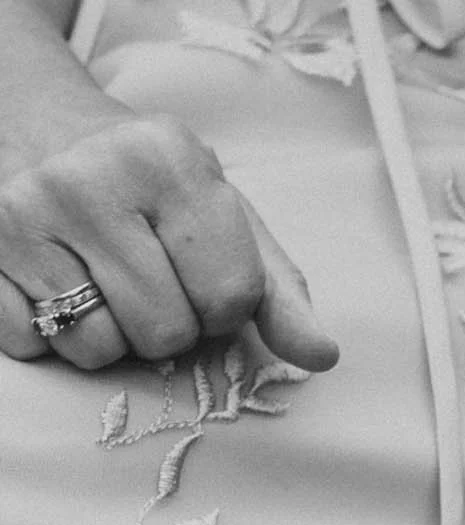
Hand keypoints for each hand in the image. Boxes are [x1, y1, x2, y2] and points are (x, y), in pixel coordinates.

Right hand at [0, 15, 335, 373]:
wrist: (31, 115)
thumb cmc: (141, 178)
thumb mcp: (218, 210)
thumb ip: (276, 287)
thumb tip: (321, 355)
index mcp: (169, 160)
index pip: (229, 299)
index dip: (221, 305)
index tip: (196, 272)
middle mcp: (92, 179)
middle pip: (165, 334)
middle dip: (166, 324)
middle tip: (144, 277)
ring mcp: (27, 212)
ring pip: (97, 349)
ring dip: (107, 333)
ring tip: (99, 279)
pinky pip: (34, 345)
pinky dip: (50, 332)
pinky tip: (54, 280)